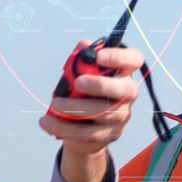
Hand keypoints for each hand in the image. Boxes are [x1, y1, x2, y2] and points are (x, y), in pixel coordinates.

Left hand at [38, 40, 142, 181]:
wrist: (85, 129)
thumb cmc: (85, 93)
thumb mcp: (82, 74)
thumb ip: (82, 60)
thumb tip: (83, 45)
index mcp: (123, 73)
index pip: (134, 60)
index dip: (119, 57)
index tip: (98, 56)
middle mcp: (127, 95)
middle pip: (125, 90)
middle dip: (100, 85)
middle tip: (77, 83)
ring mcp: (120, 117)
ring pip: (102, 113)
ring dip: (75, 108)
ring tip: (54, 103)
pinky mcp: (106, 136)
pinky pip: (86, 132)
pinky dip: (63, 127)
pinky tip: (47, 122)